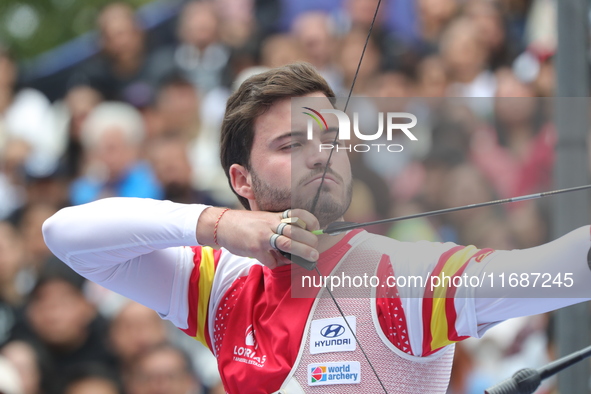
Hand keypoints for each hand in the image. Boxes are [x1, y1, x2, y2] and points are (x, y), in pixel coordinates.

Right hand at [197, 208, 319, 268]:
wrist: (222, 225)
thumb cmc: (246, 224)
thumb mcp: (264, 220)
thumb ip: (279, 229)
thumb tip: (295, 244)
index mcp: (275, 216)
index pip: (297, 214)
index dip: (310, 220)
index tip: (316, 228)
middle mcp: (270, 223)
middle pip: (296, 231)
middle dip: (310, 241)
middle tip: (316, 250)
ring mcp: (263, 236)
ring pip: (288, 244)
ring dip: (302, 252)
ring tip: (312, 257)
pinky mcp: (255, 248)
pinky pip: (271, 260)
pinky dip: (275, 263)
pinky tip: (273, 261)